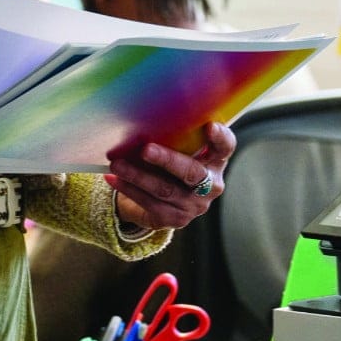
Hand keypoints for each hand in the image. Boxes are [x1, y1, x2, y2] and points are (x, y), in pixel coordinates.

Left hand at [107, 122, 236, 230]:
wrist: (162, 202)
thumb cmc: (170, 165)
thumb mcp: (179, 150)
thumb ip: (174, 138)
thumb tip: (144, 121)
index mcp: (216, 161)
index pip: (225, 147)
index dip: (220, 138)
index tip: (209, 127)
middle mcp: (212, 184)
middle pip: (192, 172)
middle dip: (167, 160)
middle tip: (145, 150)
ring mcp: (195, 205)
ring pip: (165, 190)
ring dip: (138, 176)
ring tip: (117, 165)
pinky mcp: (177, 219)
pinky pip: (151, 204)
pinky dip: (130, 190)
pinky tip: (114, 180)